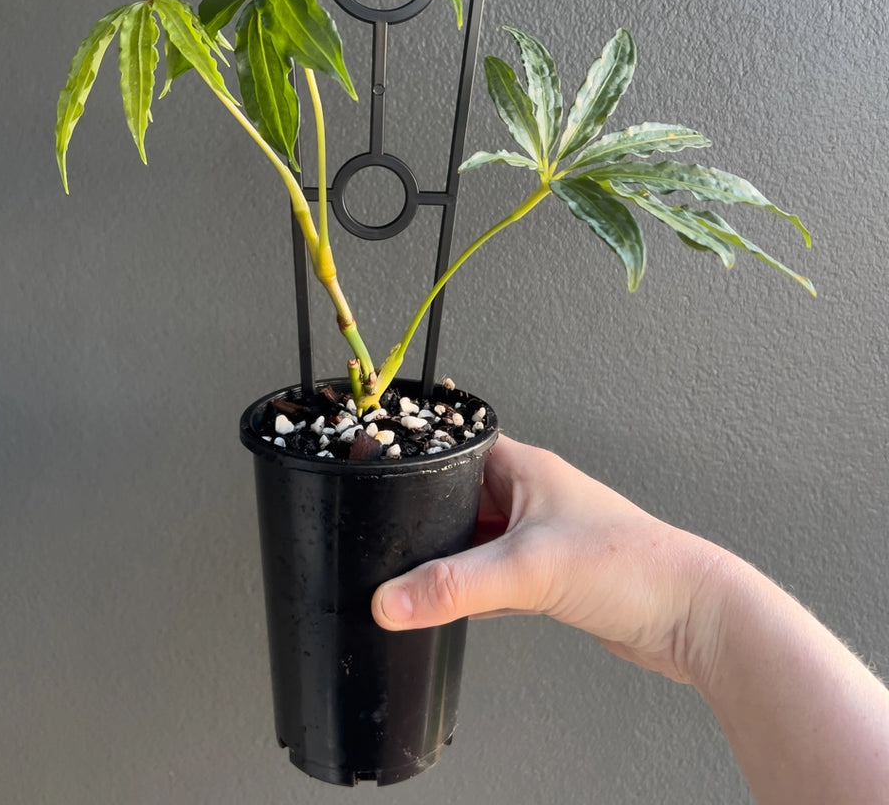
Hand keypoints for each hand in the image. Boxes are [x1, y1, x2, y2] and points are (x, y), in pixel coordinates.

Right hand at [372, 434, 726, 683]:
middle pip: (458, 499)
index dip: (418, 461)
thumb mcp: (528, 569)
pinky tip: (457, 608)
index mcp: (525, 469)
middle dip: (428, 520)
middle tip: (392, 539)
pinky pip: (494, 577)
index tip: (379, 479)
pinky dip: (474, 591)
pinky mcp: (549, 577)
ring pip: (475, 542)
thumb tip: (391, 600)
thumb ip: (453, 586)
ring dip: (452, 560)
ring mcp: (539, 538)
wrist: (689, 618)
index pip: (456, 448)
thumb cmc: (632, 566)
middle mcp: (531, 497)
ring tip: (419, 577)